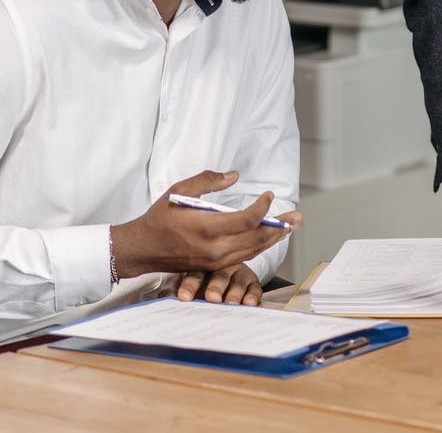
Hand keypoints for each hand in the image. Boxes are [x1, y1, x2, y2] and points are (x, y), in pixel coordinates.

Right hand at [110, 169, 299, 279]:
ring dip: (274, 238)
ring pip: (253, 250)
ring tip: (291, 227)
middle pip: (257, 239)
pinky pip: (243, 257)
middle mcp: (215, 248)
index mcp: (206, 228)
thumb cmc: (159, 217)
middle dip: (280, 227)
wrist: (143, 249)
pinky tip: (269, 239)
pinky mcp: (214, 266)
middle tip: (298, 217)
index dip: (263, 208)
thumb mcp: (180, 190)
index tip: (269, 196)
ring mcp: (215, 260)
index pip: (247, 220)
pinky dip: (259, 247)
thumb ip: (208, 180)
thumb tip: (234, 175)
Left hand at [176, 263, 262, 304]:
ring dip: (234, 292)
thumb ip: (176, 290)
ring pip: (237, 282)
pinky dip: (253, 295)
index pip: (196, 273)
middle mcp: (222, 267)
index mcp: (203, 266)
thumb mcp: (187, 283)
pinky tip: (250, 303)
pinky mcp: (252, 282)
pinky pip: (255, 288)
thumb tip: (163, 296)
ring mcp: (239, 273)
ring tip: (231, 302)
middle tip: (212, 298)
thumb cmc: (202, 282)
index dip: (190, 285)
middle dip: (215, 287)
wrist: (226, 275)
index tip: (184, 297)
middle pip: (219, 275)